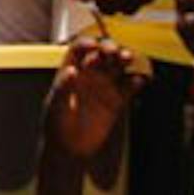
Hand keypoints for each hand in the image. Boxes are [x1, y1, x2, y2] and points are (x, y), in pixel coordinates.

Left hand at [47, 34, 142, 161]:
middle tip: (114, 52)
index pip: (79, 49)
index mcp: (70, 71)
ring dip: (124, 58)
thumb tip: (71, 71)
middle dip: (109, 48)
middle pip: (102, 53)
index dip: (87, 43)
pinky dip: (136, 81)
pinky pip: (130, 86)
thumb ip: (63, 88)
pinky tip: (138, 80)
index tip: (93, 46)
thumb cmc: (56, 127)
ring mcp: (104, 86)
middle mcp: (89, 75)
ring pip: (118, 65)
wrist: (69, 150)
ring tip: (128, 58)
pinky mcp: (117, 100)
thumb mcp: (55, 107)